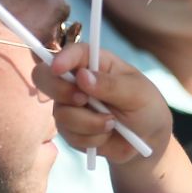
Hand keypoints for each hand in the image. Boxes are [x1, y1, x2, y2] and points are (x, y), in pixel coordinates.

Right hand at [34, 42, 172, 166]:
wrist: (147, 140)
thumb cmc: (145, 107)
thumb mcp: (136, 93)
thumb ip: (110, 85)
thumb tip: (82, 76)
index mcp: (95, 62)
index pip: (71, 52)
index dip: (61, 58)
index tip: (59, 68)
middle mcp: (76, 81)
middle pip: (45, 77)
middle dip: (61, 91)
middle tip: (83, 100)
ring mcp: (69, 105)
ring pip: (60, 113)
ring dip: (88, 122)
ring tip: (112, 123)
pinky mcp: (69, 129)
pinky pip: (68, 135)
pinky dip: (91, 138)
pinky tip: (106, 135)